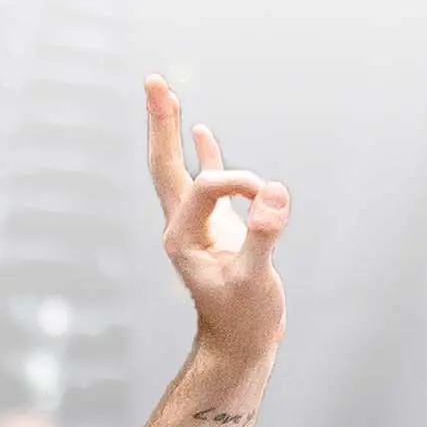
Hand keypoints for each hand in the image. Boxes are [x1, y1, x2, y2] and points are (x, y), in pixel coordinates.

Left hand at [142, 77, 287, 365]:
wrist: (239, 346)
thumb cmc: (244, 319)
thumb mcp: (256, 281)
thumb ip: (263, 237)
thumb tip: (274, 193)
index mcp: (182, 237)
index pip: (207, 187)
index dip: (241, 185)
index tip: (271, 202)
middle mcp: (181, 226)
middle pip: (165, 163)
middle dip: (161, 122)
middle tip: (152, 80)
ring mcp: (196, 225)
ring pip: (179, 169)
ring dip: (173, 130)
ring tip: (163, 93)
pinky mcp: (215, 227)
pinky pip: (206, 184)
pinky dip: (204, 155)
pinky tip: (199, 129)